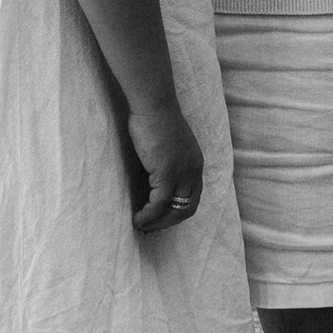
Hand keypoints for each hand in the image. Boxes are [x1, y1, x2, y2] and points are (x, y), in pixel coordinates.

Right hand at [126, 97, 203, 232]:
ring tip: (142, 226)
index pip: (193, 197)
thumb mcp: (169, 143)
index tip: (160, 218)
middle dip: (169, 223)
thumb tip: (154, 172)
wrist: (153, 104)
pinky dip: (148, 215)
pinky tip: (137, 218)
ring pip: (174, 210)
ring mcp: (182, 173)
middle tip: (150, 228)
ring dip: (158, 223)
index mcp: (196, 163)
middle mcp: (193, 170)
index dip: (177, 212)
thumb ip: (168, 158)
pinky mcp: (167, 173)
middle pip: (187, 209)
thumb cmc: (155, 118)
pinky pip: (158, 203)